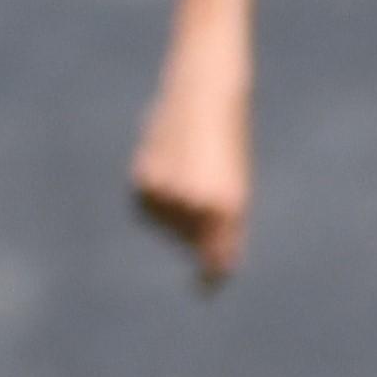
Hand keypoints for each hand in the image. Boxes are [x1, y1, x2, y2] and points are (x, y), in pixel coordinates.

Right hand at [130, 66, 249, 289]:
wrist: (206, 92)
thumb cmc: (227, 137)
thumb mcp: (232, 178)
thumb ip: (223, 221)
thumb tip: (213, 264)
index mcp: (229, 206)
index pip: (216, 254)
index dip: (211, 272)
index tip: (207, 285)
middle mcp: (198, 206)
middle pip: (190, 240)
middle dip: (194, 225)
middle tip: (205, 180)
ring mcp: (169, 195)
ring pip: (166, 223)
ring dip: (173, 206)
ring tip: (187, 166)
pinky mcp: (144, 183)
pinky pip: (147, 206)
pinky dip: (155, 193)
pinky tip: (166, 163)